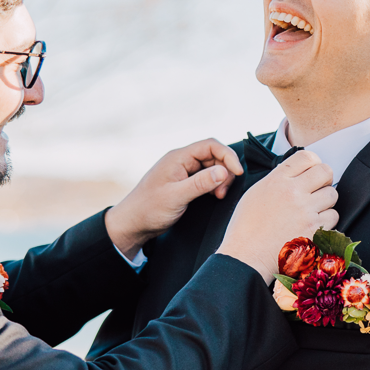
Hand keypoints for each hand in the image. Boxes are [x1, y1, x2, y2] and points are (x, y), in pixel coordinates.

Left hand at [105, 139, 243, 258]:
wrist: (132, 223)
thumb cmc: (149, 209)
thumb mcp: (176, 197)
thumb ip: (200, 184)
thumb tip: (224, 171)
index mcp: (178, 158)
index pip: (210, 145)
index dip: (228, 156)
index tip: (238, 173)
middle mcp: (181, 161)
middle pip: (213, 155)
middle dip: (224, 171)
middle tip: (222, 192)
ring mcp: (182, 171)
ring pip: (211, 167)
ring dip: (220, 179)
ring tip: (218, 196)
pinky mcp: (184, 182)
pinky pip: (205, 177)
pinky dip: (213, 185)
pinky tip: (213, 196)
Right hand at [217, 151, 337, 278]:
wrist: (246, 256)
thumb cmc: (246, 227)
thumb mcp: (256, 193)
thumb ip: (278, 179)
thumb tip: (297, 174)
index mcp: (277, 180)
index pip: (307, 157)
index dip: (313, 163)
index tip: (311, 173)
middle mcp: (293, 192)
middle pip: (326, 171)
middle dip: (324, 180)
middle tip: (317, 190)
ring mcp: (305, 211)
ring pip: (332, 194)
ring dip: (325, 202)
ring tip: (311, 211)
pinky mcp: (314, 230)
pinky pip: (333, 217)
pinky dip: (326, 221)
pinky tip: (311, 226)